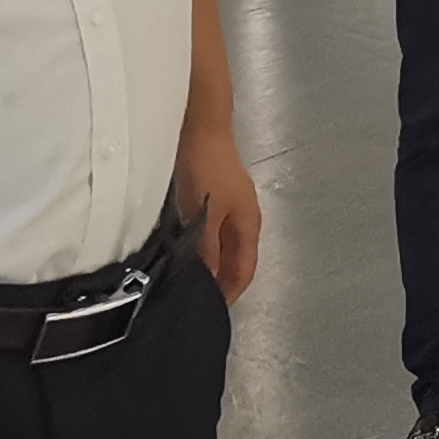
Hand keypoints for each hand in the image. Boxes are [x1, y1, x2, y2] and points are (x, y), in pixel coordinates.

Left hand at [181, 136, 264, 299]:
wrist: (202, 128)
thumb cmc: (206, 169)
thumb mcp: (204, 214)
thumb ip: (207, 249)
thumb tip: (207, 279)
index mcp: (249, 225)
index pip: (245, 271)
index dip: (230, 293)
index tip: (211, 310)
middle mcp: (246, 219)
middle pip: (238, 261)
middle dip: (222, 282)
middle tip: (197, 299)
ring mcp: (234, 207)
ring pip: (227, 248)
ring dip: (213, 265)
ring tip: (190, 278)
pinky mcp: (220, 198)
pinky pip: (217, 234)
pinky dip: (207, 248)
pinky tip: (190, 249)